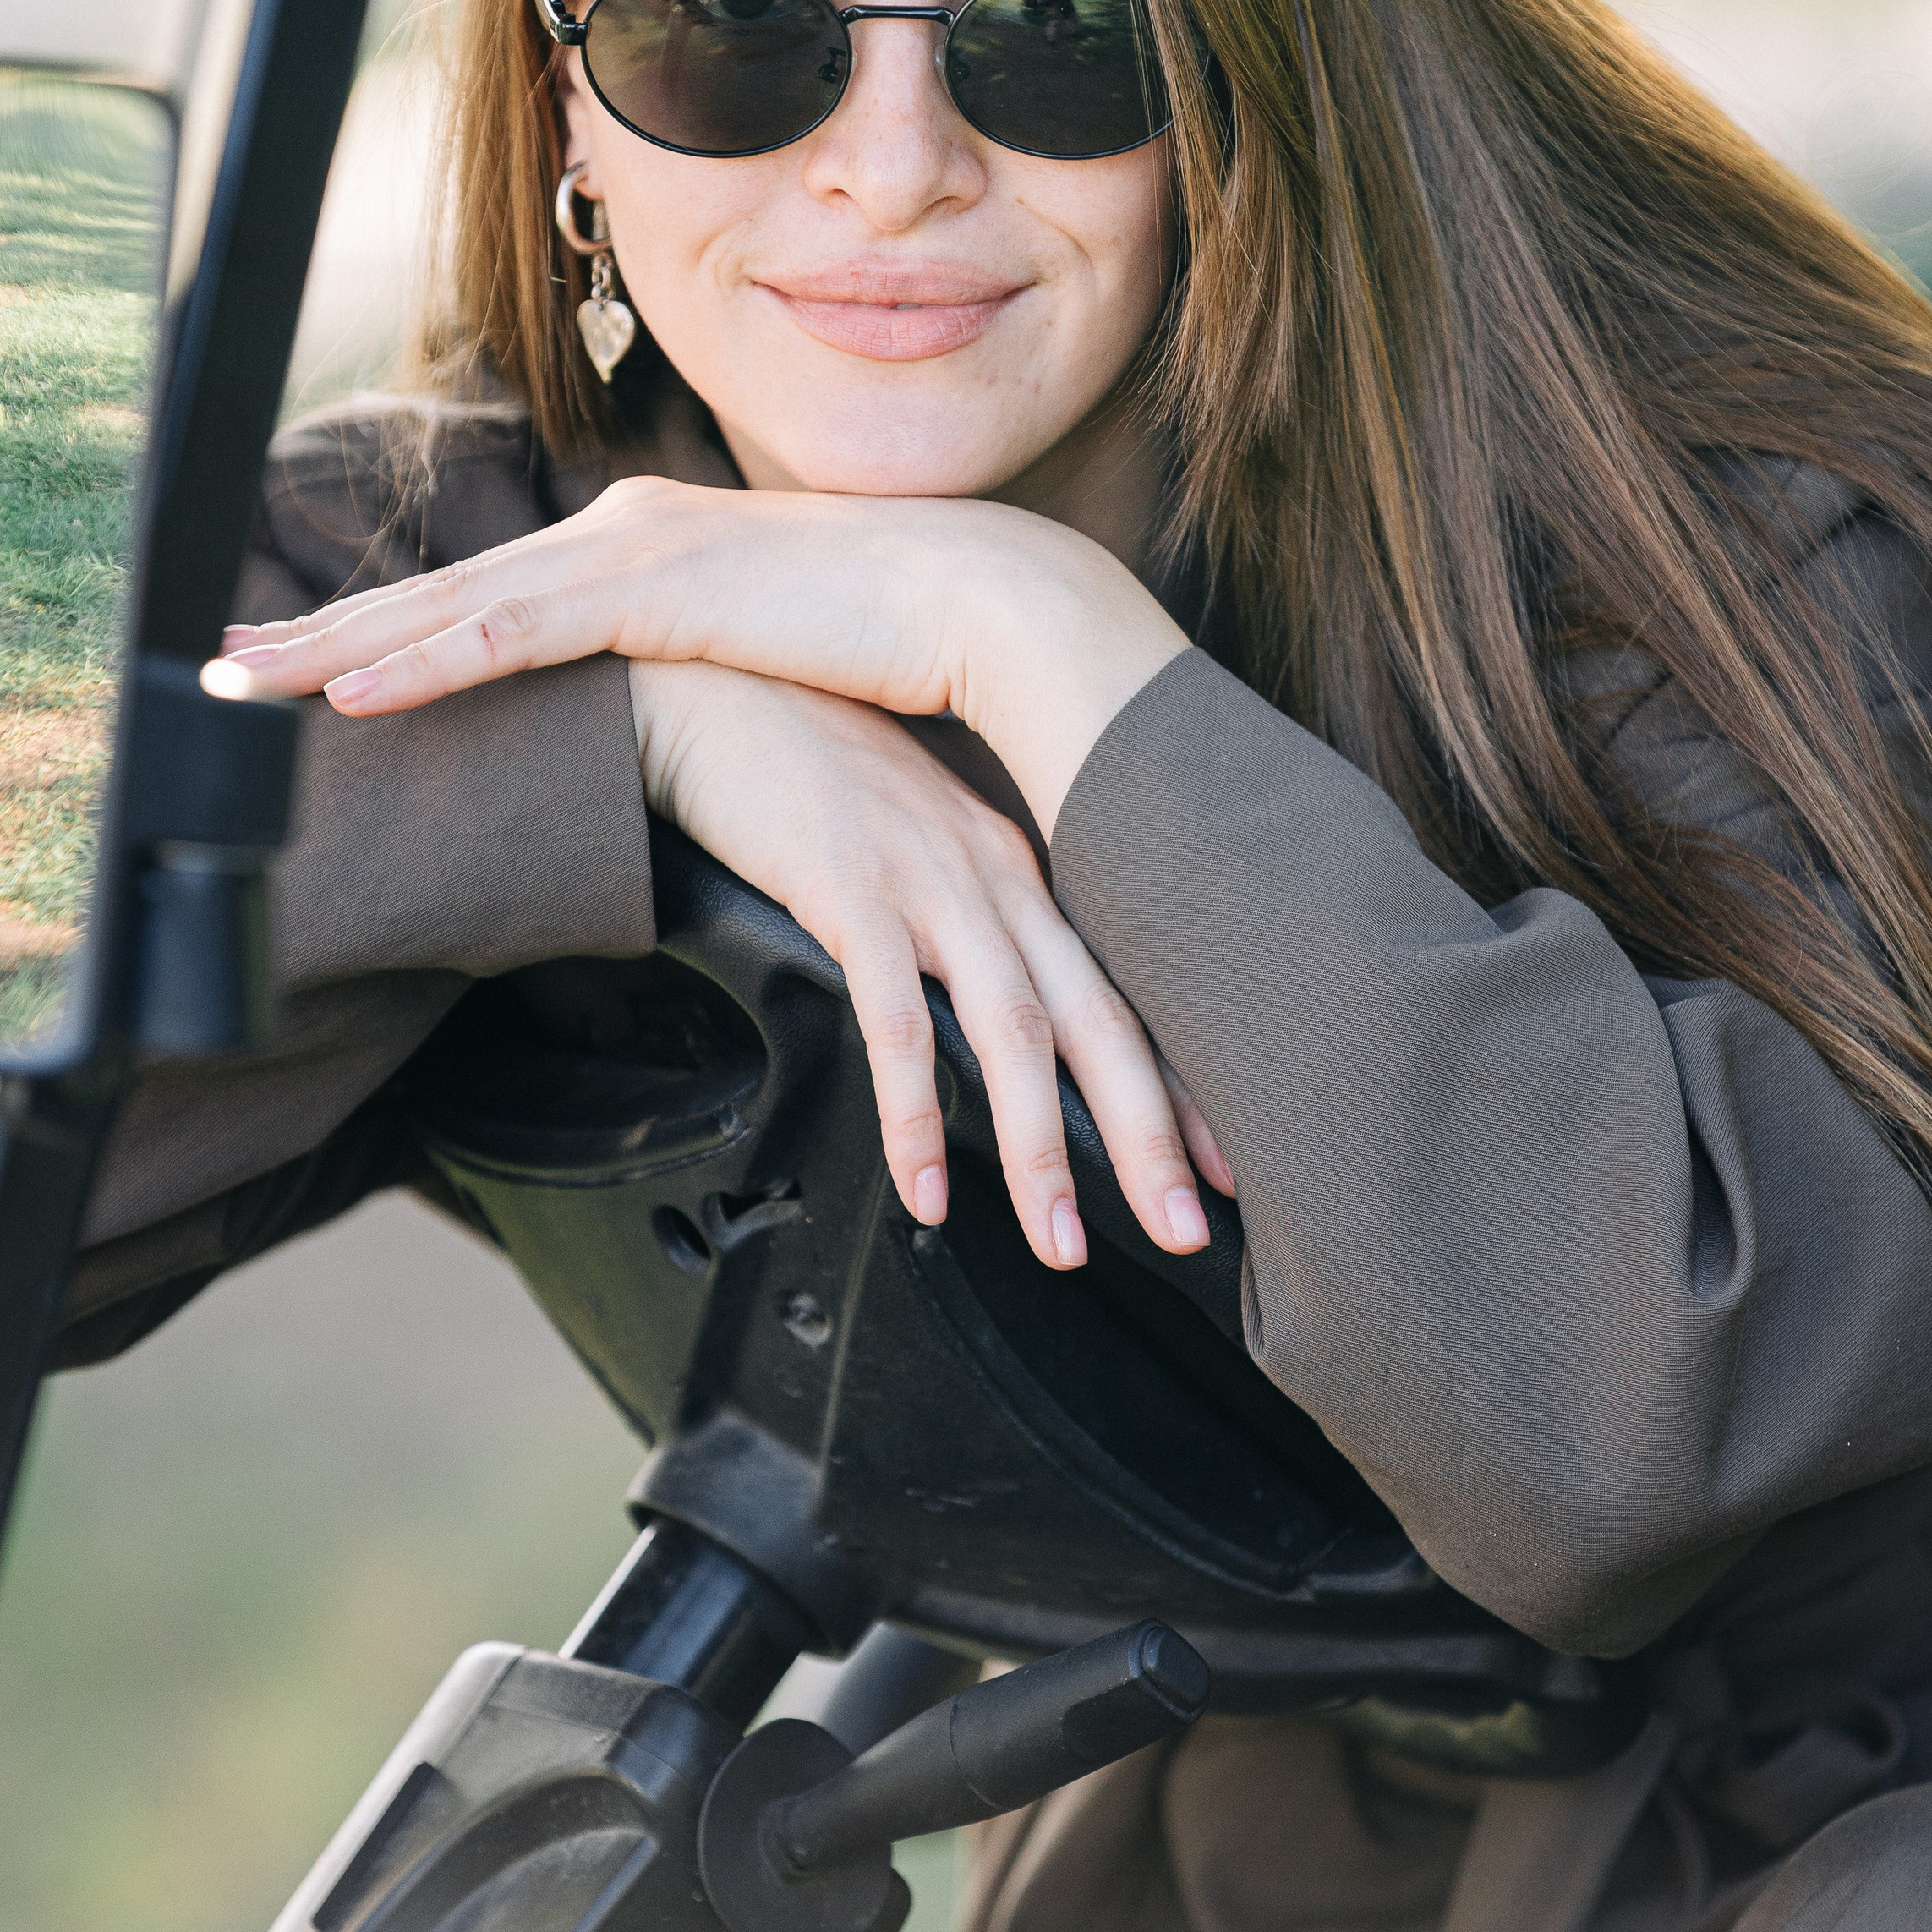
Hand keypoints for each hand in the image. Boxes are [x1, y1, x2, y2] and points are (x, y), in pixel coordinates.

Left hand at [209, 479, 1184, 838]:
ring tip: (239, 681)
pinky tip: (349, 694)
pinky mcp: (651, 592)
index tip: (301, 661)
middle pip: (437, 591)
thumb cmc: (889, 638)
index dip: (383, 626)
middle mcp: (614, 532)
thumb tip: (678, 724)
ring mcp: (627, 554)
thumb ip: (700, 671)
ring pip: (447, 607)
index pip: (483, 593)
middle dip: (319, 632)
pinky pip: (510, 635)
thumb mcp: (766, 653)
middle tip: (214, 664)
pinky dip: (423, 664)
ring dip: (334, 650)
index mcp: (637, 547)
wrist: (975, 598)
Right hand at [629, 659, 1231, 1266]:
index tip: (1220, 1165)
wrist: (711, 686)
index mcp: (1016, 869)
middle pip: (1095, 1020)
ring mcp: (927, 882)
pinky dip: (914, 1114)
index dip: (1175, 1081)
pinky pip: (894, 1022)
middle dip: (1149, 1133)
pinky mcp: (849, 892)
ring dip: (1043, 1149)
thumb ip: (956, 920)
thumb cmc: (802, 770)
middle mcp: (994, 876)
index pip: (1120, 988)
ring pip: (1013, 1033)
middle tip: (1186, 1231)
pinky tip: (926, 1187)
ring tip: (1063, 1244)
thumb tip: (986, 1017)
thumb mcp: (908, 843)